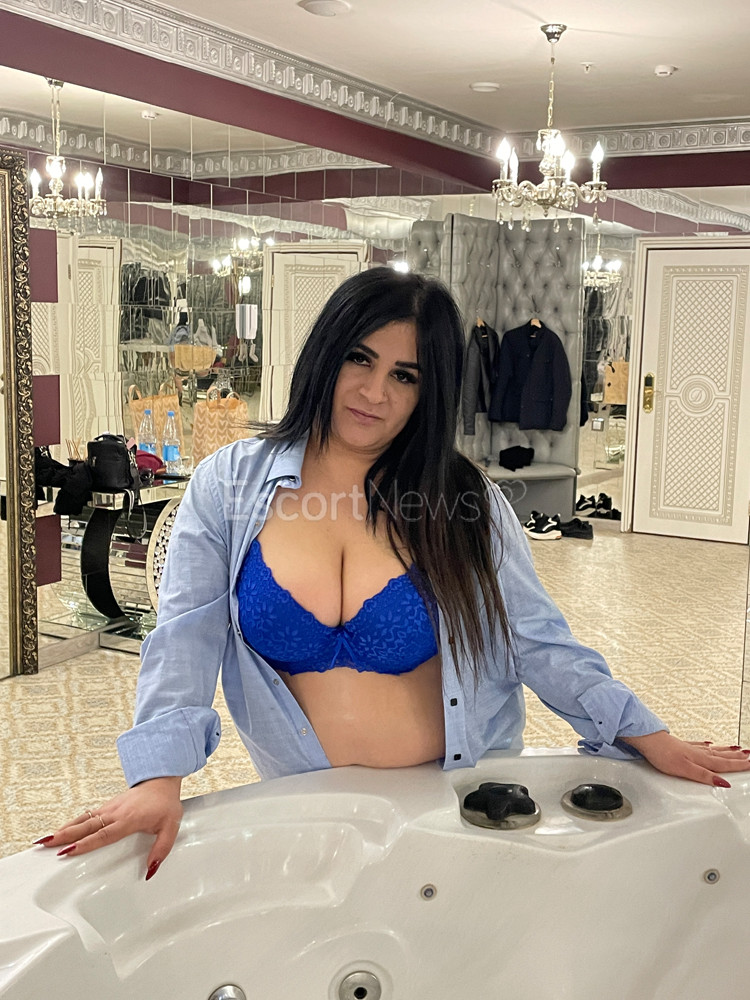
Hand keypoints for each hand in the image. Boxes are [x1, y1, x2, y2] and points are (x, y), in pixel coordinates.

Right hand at [34, 776, 182, 879]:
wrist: (162, 780)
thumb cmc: (165, 803)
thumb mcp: (171, 827)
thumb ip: (161, 849)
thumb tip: (150, 869)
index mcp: (129, 819)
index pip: (104, 834)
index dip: (85, 844)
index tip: (69, 851)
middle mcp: (115, 812)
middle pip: (86, 826)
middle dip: (65, 836)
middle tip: (46, 845)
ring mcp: (109, 808)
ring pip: (83, 820)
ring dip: (64, 830)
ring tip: (45, 840)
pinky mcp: (107, 807)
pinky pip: (86, 816)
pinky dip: (71, 823)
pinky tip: (61, 831)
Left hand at [619, 731, 749, 785]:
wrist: (647, 741)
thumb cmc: (662, 755)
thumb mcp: (685, 770)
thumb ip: (704, 776)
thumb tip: (723, 782)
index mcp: (700, 760)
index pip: (724, 765)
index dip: (738, 765)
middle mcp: (698, 753)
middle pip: (722, 756)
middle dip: (737, 757)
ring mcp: (690, 749)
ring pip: (713, 751)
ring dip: (726, 751)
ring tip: (738, 750)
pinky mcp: (682, 747)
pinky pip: (700, 746)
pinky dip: (708, 746)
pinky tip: (709, 744)